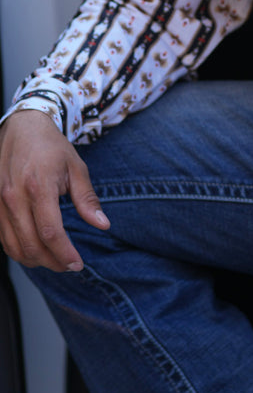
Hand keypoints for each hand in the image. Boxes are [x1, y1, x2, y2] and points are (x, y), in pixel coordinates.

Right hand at [0, 110, 109, 271]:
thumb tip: (103, 224)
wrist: (23, 127)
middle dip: (52, 262)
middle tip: (68, 265)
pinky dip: (19, 249)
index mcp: (38, 186)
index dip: (64, 253)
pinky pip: (3, 238)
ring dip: (34, 260)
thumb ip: (87, 199)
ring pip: (13, 246)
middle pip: (30, 244)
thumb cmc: (51, 147)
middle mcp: (14, 196)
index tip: (77, 264)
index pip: (50, 232)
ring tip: (54, 260)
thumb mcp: (76, 168)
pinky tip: (34, 249)